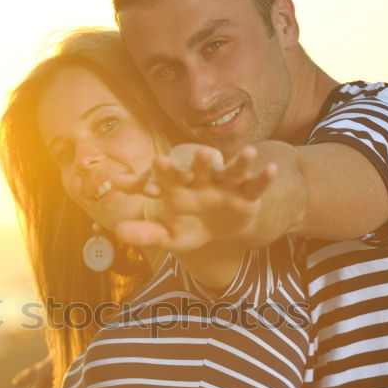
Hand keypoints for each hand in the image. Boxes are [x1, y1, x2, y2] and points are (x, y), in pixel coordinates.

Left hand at [113, 143, 279, 252]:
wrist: (220, 227)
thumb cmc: (190, 225)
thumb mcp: (168, 234)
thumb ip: (145, 233)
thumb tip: (117, 232)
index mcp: (179, 186)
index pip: (167, 176)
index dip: (162, 172)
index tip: (156, 167)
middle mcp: (202, 179)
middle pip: (200, 167)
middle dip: (202, 161)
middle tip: (201, 153)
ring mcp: (225, 185)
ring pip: (232, 170)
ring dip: (240, 162)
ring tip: (250, 153)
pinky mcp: (246, 193)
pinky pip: (256, 183)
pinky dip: (264, 177)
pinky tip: (270, 169)